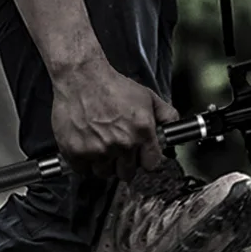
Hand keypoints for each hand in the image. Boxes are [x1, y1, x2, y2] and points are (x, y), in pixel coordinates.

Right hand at [50, 57, 179, 180]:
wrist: (79, 78)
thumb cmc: (110, 85)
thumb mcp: (146, 95)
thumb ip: (165, 113)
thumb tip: (174, 127)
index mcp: (142, 131)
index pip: (152, 164)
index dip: (146, 160)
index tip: (141, 156)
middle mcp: (122, 144)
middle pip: (127, 173)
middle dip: (124, 164)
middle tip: (118, 149)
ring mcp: (98, 150)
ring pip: (104, 173)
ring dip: (104, 164)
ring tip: (100, 145)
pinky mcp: (76, 153)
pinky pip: (84, 171)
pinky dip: (84, 162)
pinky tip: (86, 146)